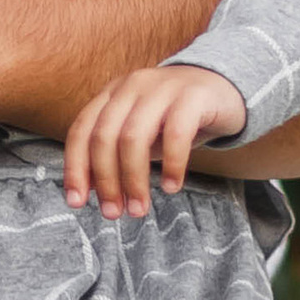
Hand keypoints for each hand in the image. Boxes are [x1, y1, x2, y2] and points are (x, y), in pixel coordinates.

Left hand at [64, 62, 248, 219]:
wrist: (223, 88)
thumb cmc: (175, 118)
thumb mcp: (141, 134)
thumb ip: (115, 154)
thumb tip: (91, 190)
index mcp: (112, 94)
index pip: (82, 131)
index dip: (75, 167)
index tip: (76, 202)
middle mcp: (131, 86)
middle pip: (105, 137)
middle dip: (106, 180)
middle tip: (114, 213)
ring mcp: (162, 87)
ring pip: (134, 137)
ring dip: (133, 179)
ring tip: (139, 209)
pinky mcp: (193, 96)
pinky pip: (176, 134)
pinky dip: (171, 164)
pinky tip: (171, 186)